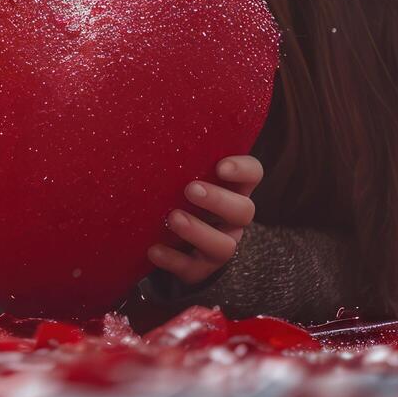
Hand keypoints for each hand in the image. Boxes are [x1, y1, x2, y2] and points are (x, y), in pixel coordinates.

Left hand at [147, 154, 262, 287]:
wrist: (176, 243)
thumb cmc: (178, 195)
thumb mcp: (183, 175)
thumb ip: (179, 159)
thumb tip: (144, 127)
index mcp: (233, 189)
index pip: (253, 174)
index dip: (243, 170)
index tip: (221, 166)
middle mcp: (233, 218)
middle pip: (244, 211)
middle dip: (218, 200)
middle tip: (191, 189)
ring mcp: (220, 245)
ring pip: (224, 245)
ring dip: (198, 231)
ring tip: (173, 218)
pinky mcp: (200, 269)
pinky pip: (193, 269)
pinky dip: (173, 260)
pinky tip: (154, 250)